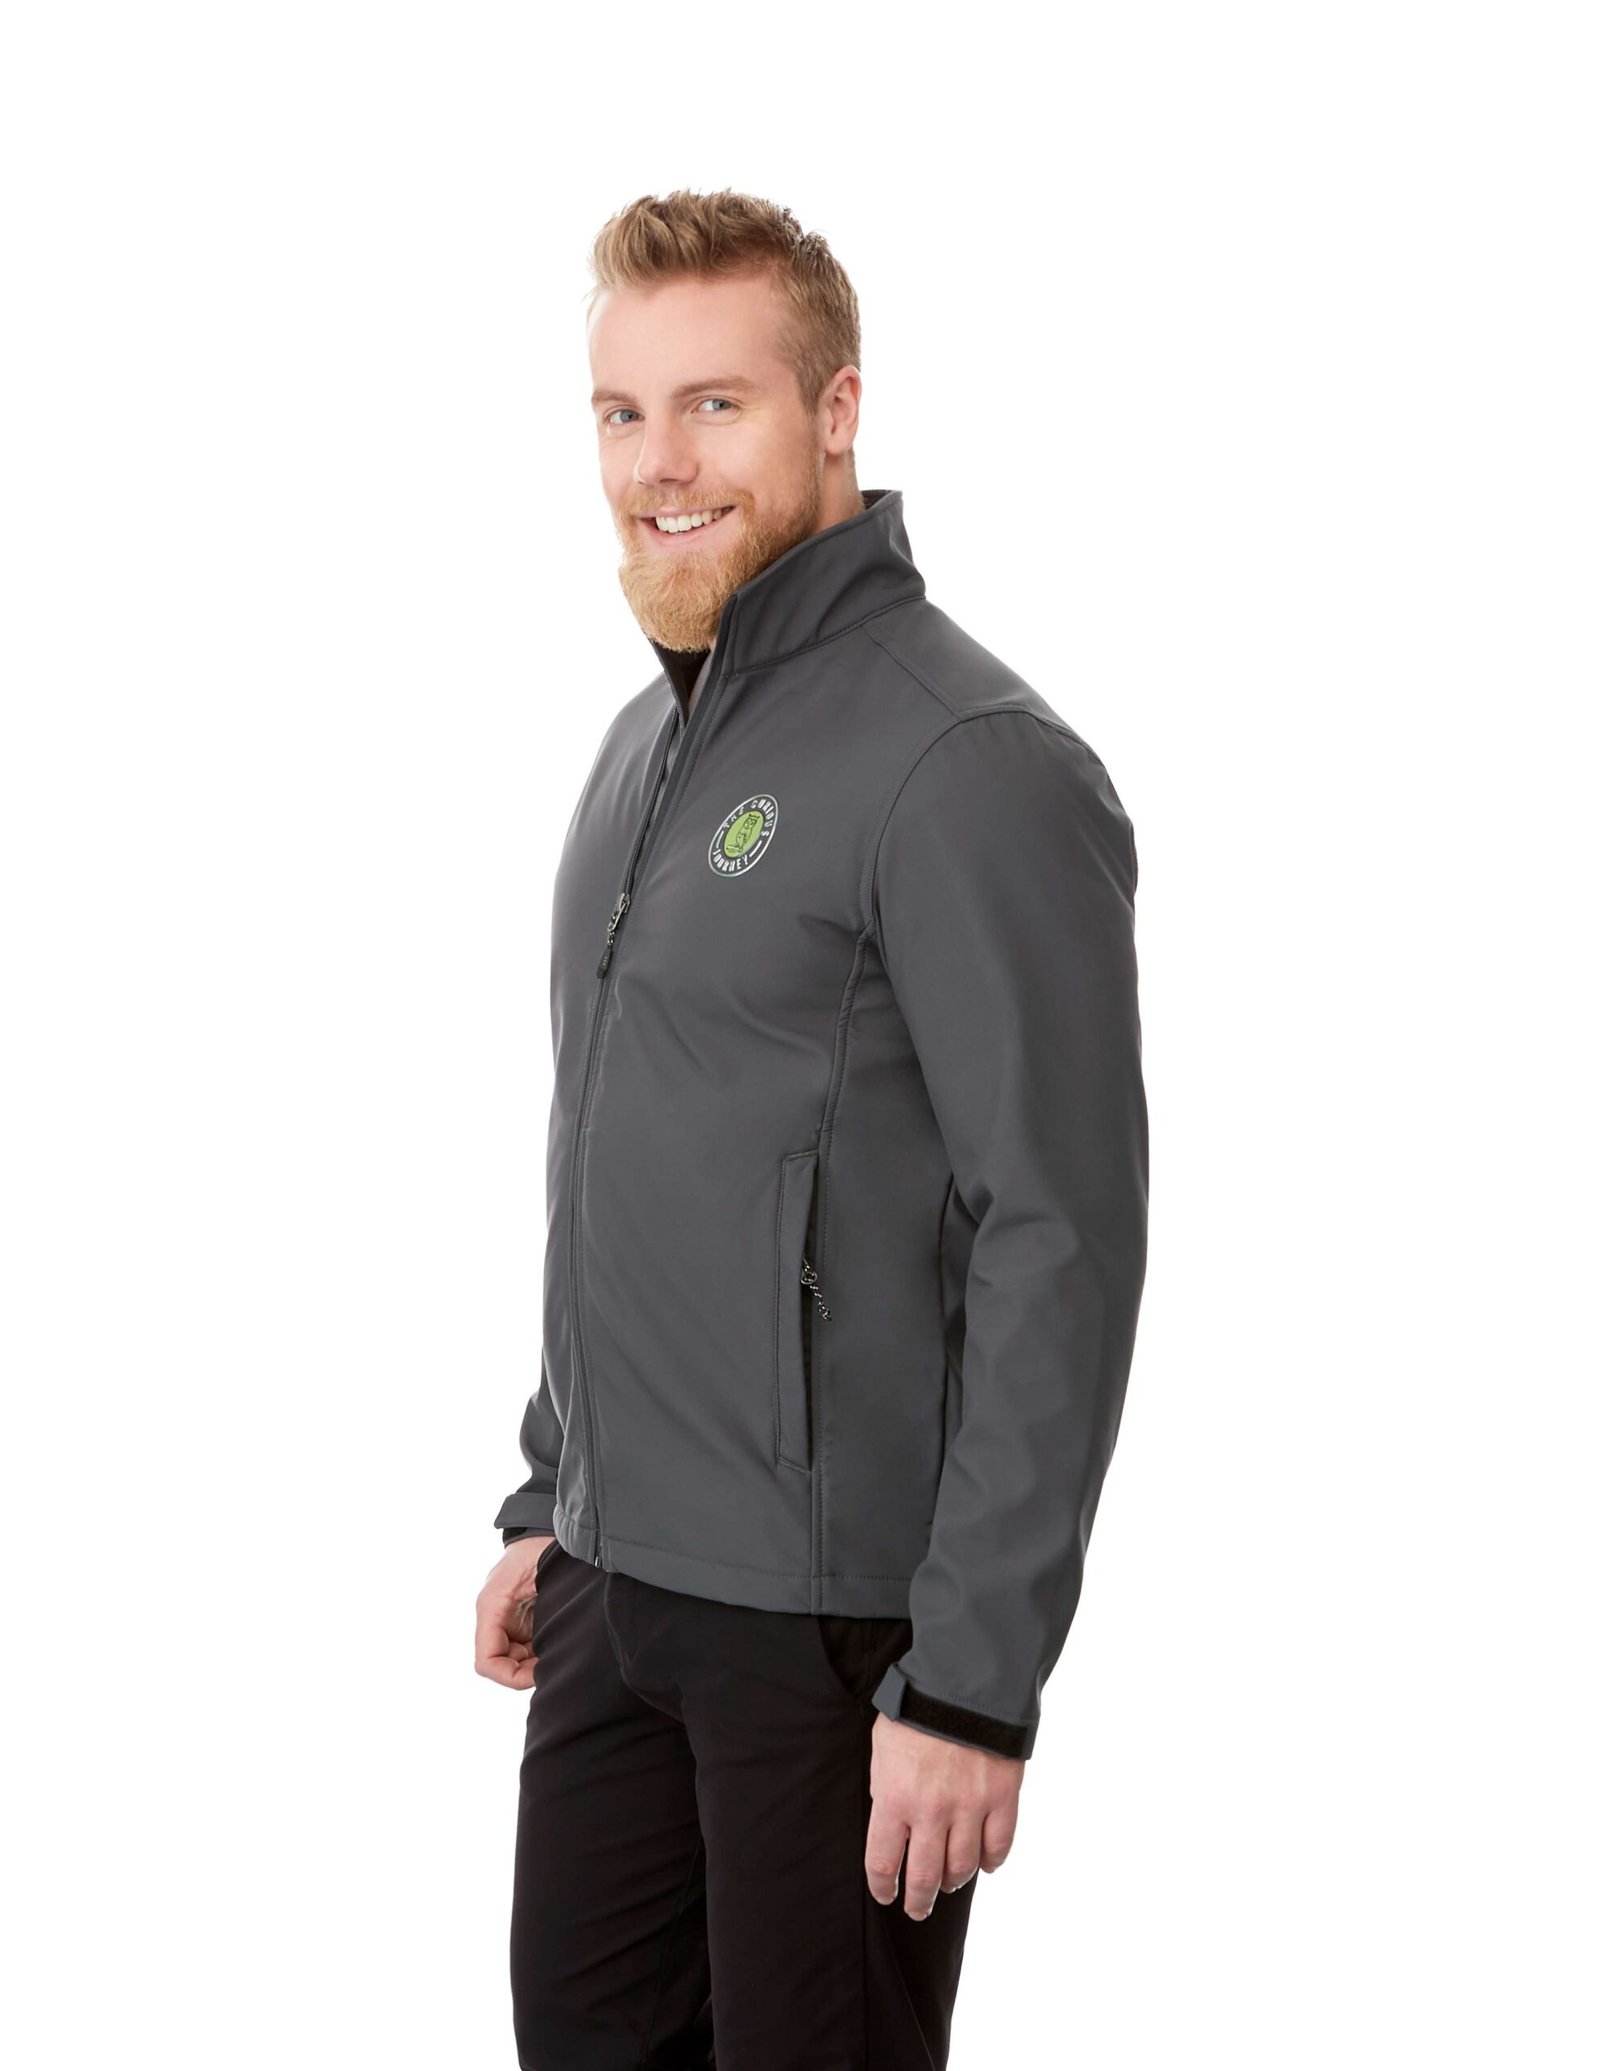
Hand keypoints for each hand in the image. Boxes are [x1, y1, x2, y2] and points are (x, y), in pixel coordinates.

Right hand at [475, 1534, 556, 1688]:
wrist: (549, 1528)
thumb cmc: (543, 1547)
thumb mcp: (543, 1577)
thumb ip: (542, 1612)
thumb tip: (548, 1652)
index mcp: (491, 1608)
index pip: (487, 1661)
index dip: (510, 1676)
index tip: (538, 1674)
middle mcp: (495, 1617)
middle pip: (501, 1664)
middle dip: (526, 1672)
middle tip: (555, 1665)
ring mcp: (508, 1619)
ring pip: (514, 1659)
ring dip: (535, 1664)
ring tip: (560, 1655)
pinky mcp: (522, 1618)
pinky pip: (526, 1648)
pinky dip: (541, 1654)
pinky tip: (559, 1645)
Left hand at [865, 1713, 1023, 1917]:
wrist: (964, 1679)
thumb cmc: (916, 1709)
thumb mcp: (882, 1747)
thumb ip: (886, 1788)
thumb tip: (892, 1821)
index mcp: (894, 1798)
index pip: (883, 1862)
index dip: (883, 1887)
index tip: (886, 1895)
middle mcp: (932, 1811)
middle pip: (925, 1877)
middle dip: (918, 1901)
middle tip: (916, 1909)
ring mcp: (970, 1807)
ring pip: (963, 1867)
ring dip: (953, 1882)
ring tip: (948, 1884)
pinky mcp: (1002, 1797)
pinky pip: (1000, 1846)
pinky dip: (992, 1862)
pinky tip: (984, 1864)